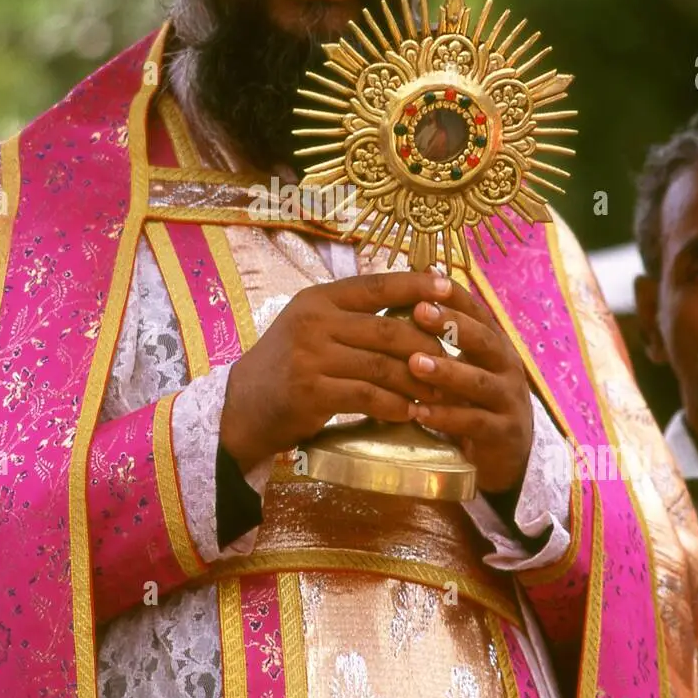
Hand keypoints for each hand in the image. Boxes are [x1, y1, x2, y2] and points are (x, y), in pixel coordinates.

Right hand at [220, 270, 451, 472]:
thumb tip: (416, 304)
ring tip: (439, 392)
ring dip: (416, 382)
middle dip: (426, 346)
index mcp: (319, 298)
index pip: (376, 285)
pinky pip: (366, 397)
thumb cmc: (290, 364)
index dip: (416, 285)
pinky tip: (409, 412)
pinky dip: (393, 405)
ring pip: (381, 366)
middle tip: (453, 360)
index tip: (449, 286)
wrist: (244, 405)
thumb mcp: (315, 327)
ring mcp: (311, 356)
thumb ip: (355, 316)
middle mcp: (314, 321)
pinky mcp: (310, 392)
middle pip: (388, 329)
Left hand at [407, 278, 532, 494]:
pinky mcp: (503, 434)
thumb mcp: (464, 362)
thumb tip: (418, 276)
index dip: (455, 296)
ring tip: (414, 362)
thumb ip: (444, 330)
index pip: (478, 312)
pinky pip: (475, 423)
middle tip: (419, 311)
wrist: (506, 453)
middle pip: (484, 340)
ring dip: (447, 371)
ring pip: (479, 382)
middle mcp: (507, 367)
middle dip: (452, 324)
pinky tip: (419, 412)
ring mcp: (508, 400)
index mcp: (495, 344)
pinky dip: (447, 417)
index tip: (428, 278)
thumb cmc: (474, 399)